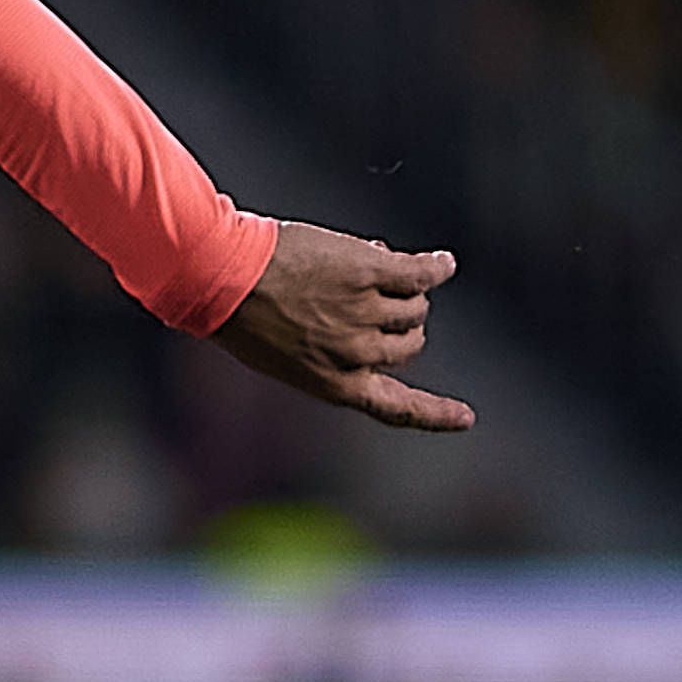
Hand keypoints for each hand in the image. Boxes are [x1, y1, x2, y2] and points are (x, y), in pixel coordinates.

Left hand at [211, 224, 473, 431]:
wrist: (215, 275)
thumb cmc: (236, 311)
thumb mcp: (282, 349)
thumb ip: (331, 344)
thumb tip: (382, 305)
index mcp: (334, 385)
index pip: (396, 408)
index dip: (434, 414)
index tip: (466, 418)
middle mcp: (357, 355)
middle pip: (410, 344)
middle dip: (397, 322)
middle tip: (366, 293)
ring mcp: (366, 313)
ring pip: (414, 306)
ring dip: (401, 288)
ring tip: (364, 262)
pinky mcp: (369, 272)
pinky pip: (420, 274)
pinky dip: (434, 268)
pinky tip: (442, 263)